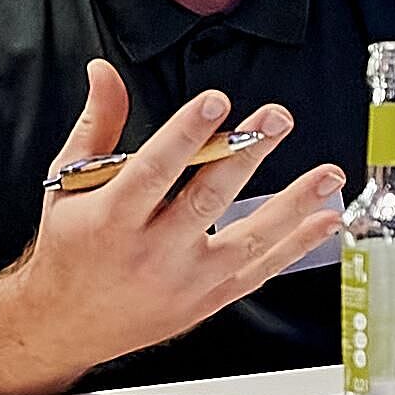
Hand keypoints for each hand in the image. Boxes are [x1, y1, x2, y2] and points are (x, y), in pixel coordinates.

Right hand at [23, 62, 351, 380]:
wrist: (66, 324)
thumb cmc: (71, 246)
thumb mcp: (68, 183)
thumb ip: (97, 124)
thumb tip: (103, 71)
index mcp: (111, 218)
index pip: (153, 170)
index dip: (186, 134)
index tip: (216, 101)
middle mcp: (150, 252)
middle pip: (206, 199)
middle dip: (246, 155)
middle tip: (276, 119)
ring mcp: (183, 280)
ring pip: (246, 240)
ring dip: (293, 205)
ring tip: (328, 175)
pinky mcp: (206, 300)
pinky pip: (259, 272)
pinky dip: (296, 246)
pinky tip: (324, 220)